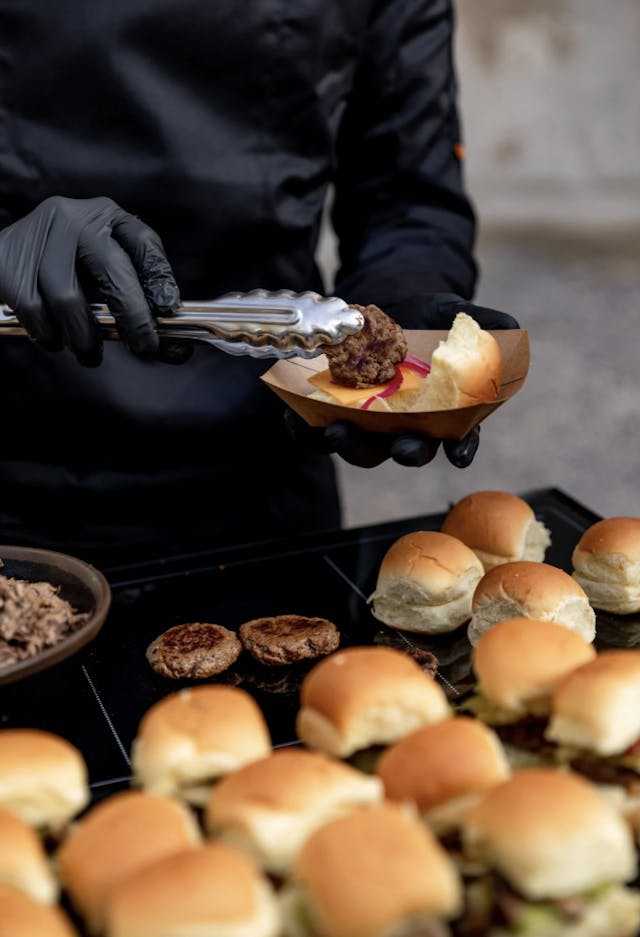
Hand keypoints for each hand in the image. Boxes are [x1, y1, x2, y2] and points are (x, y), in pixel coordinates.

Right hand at [0, 196, 180, 365]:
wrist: (7, 254)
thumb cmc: (69, 269)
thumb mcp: (105, 270)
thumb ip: (140, 302)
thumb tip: (177, 348)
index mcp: (105, 216)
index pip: (142, 242)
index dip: (160, 278)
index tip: (170, 311)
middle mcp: (73, 218)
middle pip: (111, 269)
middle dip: (132, 316)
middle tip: (143, 346)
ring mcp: (38, 236)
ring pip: (67, 298)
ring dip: (85, 338)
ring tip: (90, 354)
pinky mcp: (8, 259)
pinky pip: (34, 310)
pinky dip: (49, 335)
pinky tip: (55, 339)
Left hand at [284, 293, 518, 468]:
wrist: (384, 304)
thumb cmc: (429, 316)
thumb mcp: (455, 312)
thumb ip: (483, 323)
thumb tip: (512, 327)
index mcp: (444, 411)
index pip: (459, 437)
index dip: (461, 448)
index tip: (459, 454)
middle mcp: (407, 424)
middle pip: (408, 450)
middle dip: (406, 452)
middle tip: (402, 449)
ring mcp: (369, 422)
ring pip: (362, 447)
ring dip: (351, 446)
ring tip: (338, 433)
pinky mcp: (333, 412)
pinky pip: (317, 433)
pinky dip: (305, 433)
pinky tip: (297, 423)